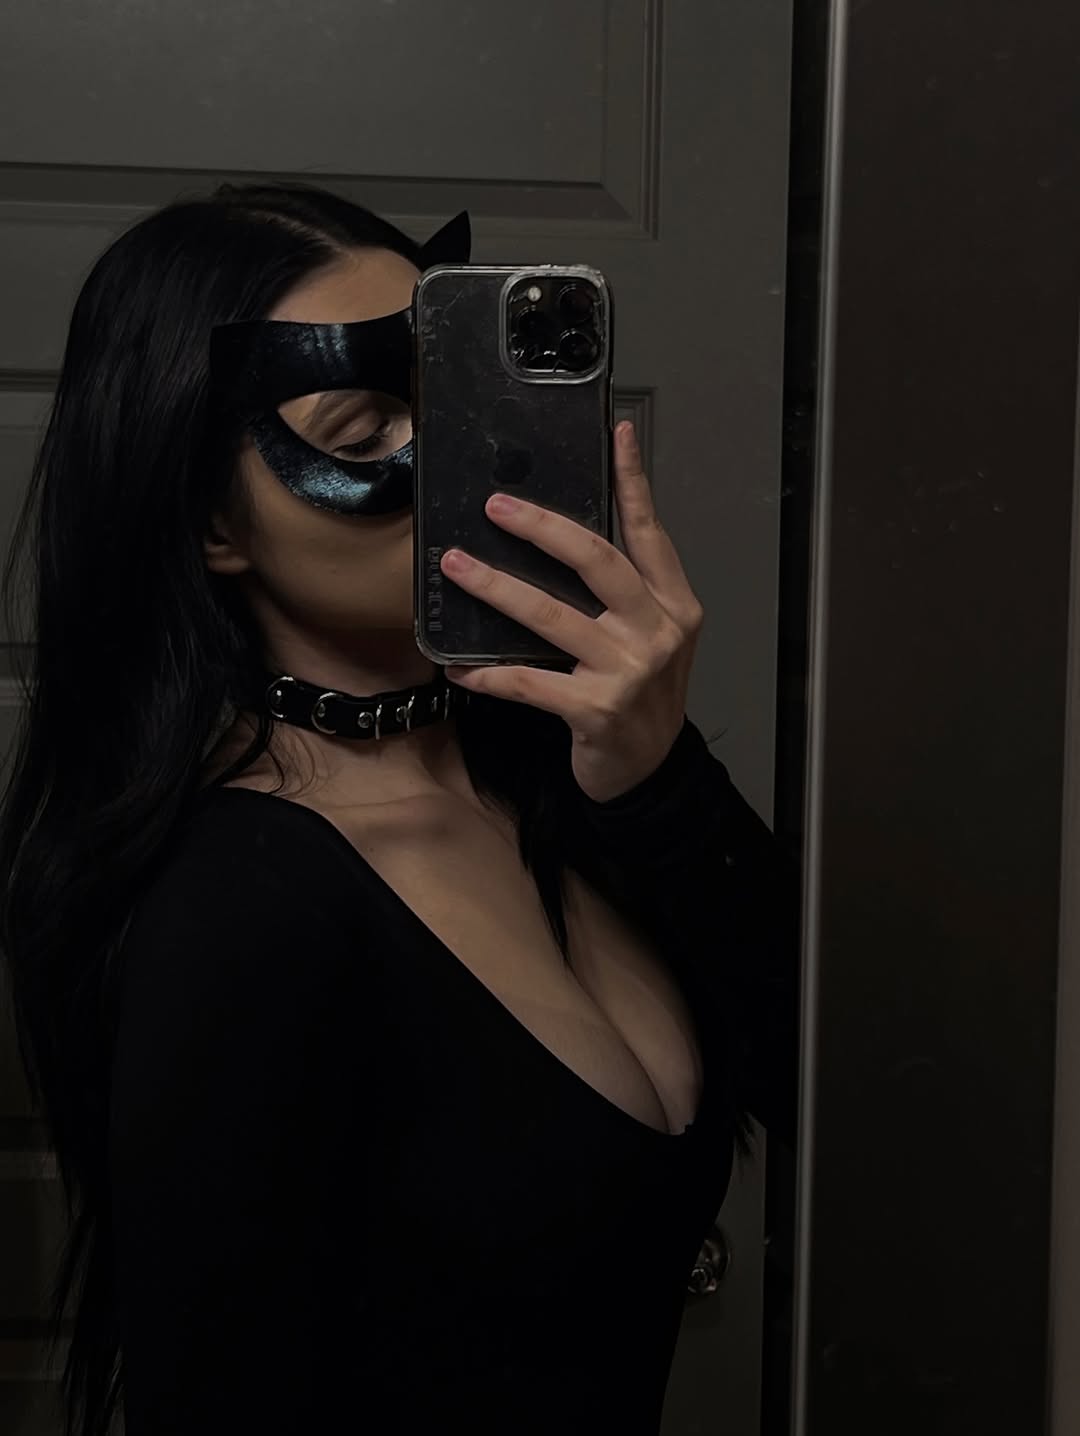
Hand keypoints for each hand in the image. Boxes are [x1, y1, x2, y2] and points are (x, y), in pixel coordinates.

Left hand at [439, 421, 704, 803]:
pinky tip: (458, 669)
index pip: (649, 532)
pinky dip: (488, 675)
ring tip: (457, 567)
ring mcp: (628, 671)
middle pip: (597, 561)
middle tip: (495, 506)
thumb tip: (563, 539)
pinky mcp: (595, 710)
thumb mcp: (653, 638)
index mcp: (674, 604)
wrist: (650, 773)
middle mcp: (657, 631)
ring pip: (551, 617)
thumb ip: (627, 593)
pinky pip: (528, 682)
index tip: (619, 432)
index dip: (633, 480)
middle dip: (542, 528)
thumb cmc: (642, 697)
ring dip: (497, 588)